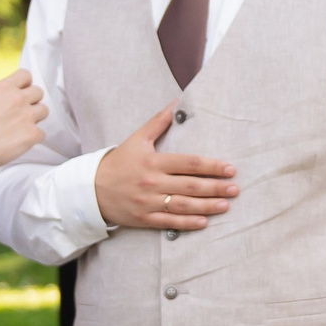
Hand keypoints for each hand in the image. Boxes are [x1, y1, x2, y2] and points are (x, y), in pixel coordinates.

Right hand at [0, 68, 47, 171]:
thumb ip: (0, 97)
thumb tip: (8, 98)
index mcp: (3, 89)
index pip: (25, 75)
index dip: (25, 84)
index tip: (23, 91)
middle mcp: (17, 99)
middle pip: (39, 92)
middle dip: (32, 101)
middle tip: (22, 112)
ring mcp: (27, 116)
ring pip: (44, 110)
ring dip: (35, 118)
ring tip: (21, 127)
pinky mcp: (33, 133)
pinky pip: (42, 132)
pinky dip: (33, 137)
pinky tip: (19, 141)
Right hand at [95, 104, 238, 230]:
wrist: (90, 189)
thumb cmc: (118, 162)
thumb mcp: (136, 139)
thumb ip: (158, 122)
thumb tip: (177, 102)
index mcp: (153, 161)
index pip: (189, 163)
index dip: (211, 166)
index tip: (229, 169)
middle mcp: (152, 182)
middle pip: (190, 185)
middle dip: (215, 187)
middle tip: (235, 188)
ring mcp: (148, 202)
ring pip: (183, 205)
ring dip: (207, 206)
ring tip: (226, 205)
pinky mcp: (144, 219)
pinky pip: (169, 222)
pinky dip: (187, 223)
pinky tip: (204, 222)